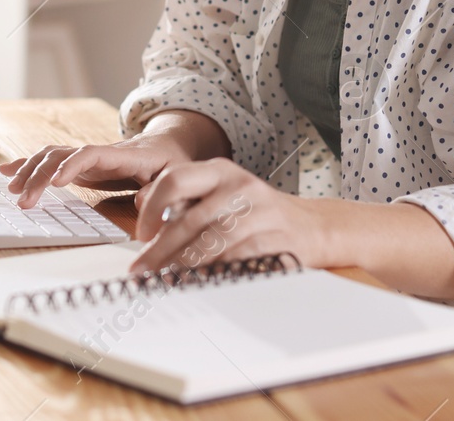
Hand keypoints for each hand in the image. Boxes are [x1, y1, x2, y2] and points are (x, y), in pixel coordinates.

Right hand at [0, 130, 192, 209]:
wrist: (168, 145)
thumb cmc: (173, 164)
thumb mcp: (177, 177)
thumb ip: (163, 190)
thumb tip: (144, 202)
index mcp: (124, 155)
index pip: (92, 154)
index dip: (72, 166)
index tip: (55, 183)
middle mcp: (100, 152)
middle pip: (63, 155)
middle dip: (40, 175)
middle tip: (24, 200)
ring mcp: (88, 158)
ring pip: (52, 156)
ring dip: (30, 170)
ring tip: (12, 189)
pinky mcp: (81, 165)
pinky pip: (51, 161)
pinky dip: (28, 165)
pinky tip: (7, 171)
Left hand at [127, 158, 331, 274]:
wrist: (313, 226)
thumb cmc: (254, 214)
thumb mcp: (221, 196)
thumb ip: (185, 204)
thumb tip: (144, 223)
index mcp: (220, 171)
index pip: (175, 179)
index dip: (152, 209)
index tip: (141, 235)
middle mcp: (240, 186)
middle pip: (191, 218)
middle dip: (161, 250)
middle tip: (142, 271)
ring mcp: (261, 212)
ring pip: (213, 241)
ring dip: (184, 266)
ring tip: (165, 280)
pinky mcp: (277, 239)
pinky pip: (239, 259)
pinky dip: (215, 273)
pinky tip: (199, 283)